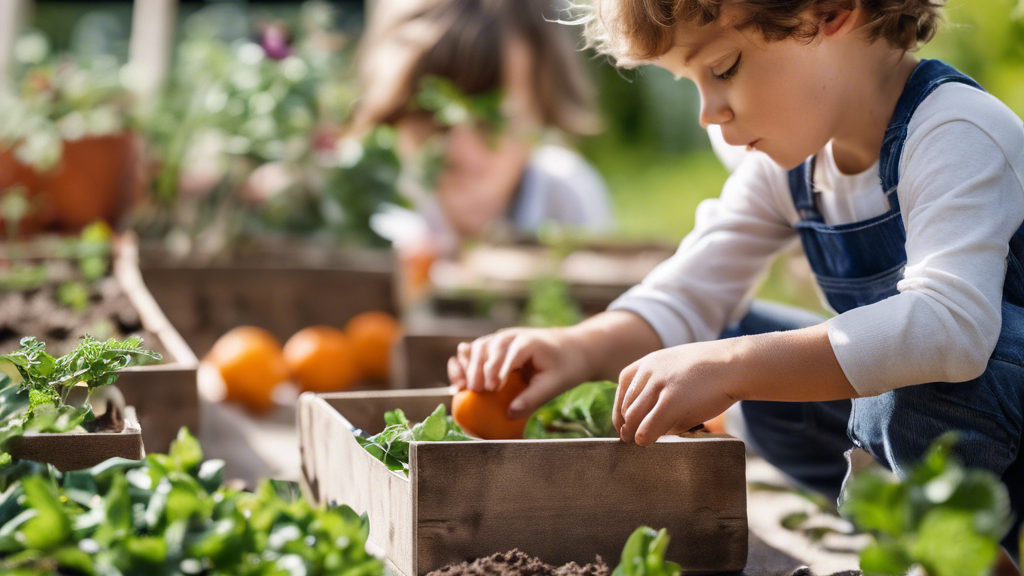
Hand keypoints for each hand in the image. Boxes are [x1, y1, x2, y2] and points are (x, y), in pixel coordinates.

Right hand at [447, 326, 590, 418]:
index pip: (508, 352)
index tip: (491, 388)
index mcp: (528, 342)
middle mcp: (511, 337)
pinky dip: (464, 364)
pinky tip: (459, 382)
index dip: (497, 369)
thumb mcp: (555, 385)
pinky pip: (475, 352)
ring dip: (466, 366)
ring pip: (477, 347)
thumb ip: (533, 399)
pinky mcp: (495, 347)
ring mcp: (501, 339)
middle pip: (487, 347)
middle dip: (477, 369)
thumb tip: (510, 414)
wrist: (572, 349)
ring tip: (462, 388)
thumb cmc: (566, 366)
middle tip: (475, 391)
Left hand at [613, 340, 739, 446]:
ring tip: (639, 442)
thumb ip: (662, 384)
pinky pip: (648, 426)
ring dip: (633, 432)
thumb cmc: (713, 370)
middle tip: (629, 438)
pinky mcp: (672, 402)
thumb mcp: (679, 366)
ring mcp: (660, 386)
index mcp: (650, 361)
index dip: (621, 407)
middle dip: (626, 424)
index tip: (624, 422)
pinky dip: (643, 437)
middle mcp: (650, 371)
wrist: (736, 364)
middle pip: (627, 404)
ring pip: (634, 417)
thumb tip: (651, 412)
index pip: (624, 386)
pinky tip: (646, 442)